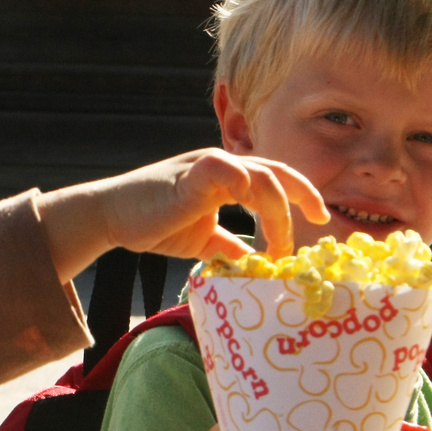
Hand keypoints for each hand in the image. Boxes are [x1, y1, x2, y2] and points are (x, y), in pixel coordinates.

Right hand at [37, 149, 328, 282]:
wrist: (110, 216)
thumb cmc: (153, 223)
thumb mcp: (202, 239)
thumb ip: (229, 247)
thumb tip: (252, 264)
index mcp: (229, 177)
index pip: (276, 177)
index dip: (302, 193)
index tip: (321, 219)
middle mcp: (224, 165)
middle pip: (277, 170)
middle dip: (304, 195)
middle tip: (320, 222)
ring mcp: (208, 166)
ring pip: (261, 176)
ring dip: (278, 213)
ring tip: (278, 248)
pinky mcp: (191, 174)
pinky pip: (228, 170)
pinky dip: (246, 188)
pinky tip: (252, 218)